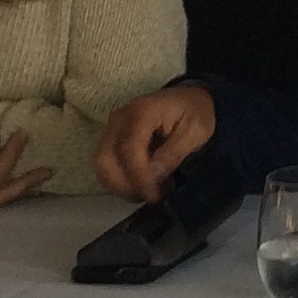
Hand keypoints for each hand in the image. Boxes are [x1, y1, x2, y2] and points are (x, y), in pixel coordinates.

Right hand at [92, 85, 217, 202]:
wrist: (189, 100)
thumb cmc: (195, 113)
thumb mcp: (195, 132)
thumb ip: (172, 154)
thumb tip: (152, 178)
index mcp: (141, 112)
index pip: (128, 148)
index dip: (137, 176)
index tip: (153, 194)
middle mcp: (119, 119)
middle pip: (105, 159)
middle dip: (126, 185)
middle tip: (153, 196)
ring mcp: (111, 129)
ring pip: (102, 166)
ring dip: (122, 186)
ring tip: (150, 192)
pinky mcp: (110, 139)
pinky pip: (106, 166)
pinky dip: (120, 181)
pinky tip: (141, 185)